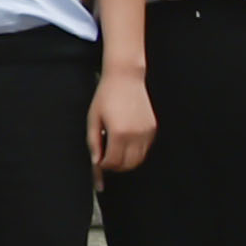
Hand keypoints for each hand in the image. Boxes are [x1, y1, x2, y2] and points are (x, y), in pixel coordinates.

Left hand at [89, 62, 157, 176]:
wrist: (125, 78)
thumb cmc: (107, 96)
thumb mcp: (93, 118)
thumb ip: (93, 142)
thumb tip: (96, 160)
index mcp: (119, 133)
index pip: (113, 162)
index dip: (104, 165)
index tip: (99, 162)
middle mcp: (136, 135)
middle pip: (128, 165)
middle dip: (116, 166)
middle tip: (107, 160)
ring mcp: (146, 133)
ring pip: (139, 160)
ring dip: (127, 161)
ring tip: (115, 153)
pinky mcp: (152, 129)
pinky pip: (145, 149)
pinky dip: (136, 152)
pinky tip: (126, 144)